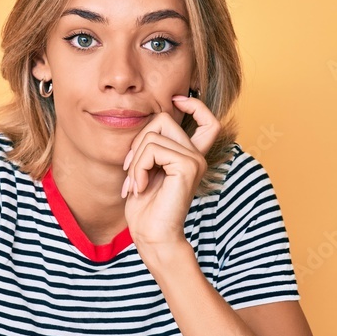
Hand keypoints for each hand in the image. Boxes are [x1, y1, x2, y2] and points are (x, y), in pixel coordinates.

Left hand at [121, 95, 220, 251]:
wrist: (152, 236)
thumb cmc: (145, 208)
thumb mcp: (145, 169)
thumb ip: (152, 147)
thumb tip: (149, 118)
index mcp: (190, 156)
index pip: (207, 121)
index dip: (194, 105)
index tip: (176, 99)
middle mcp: (197, 156)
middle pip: (164, 118)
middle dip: (138, 141)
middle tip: (129, 169)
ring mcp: (194, 160)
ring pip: (152, 135)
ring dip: (134, 160)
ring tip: (134, 183)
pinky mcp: (187, 166)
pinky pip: (152, 149)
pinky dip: (137, 167)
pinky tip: (139, 186)